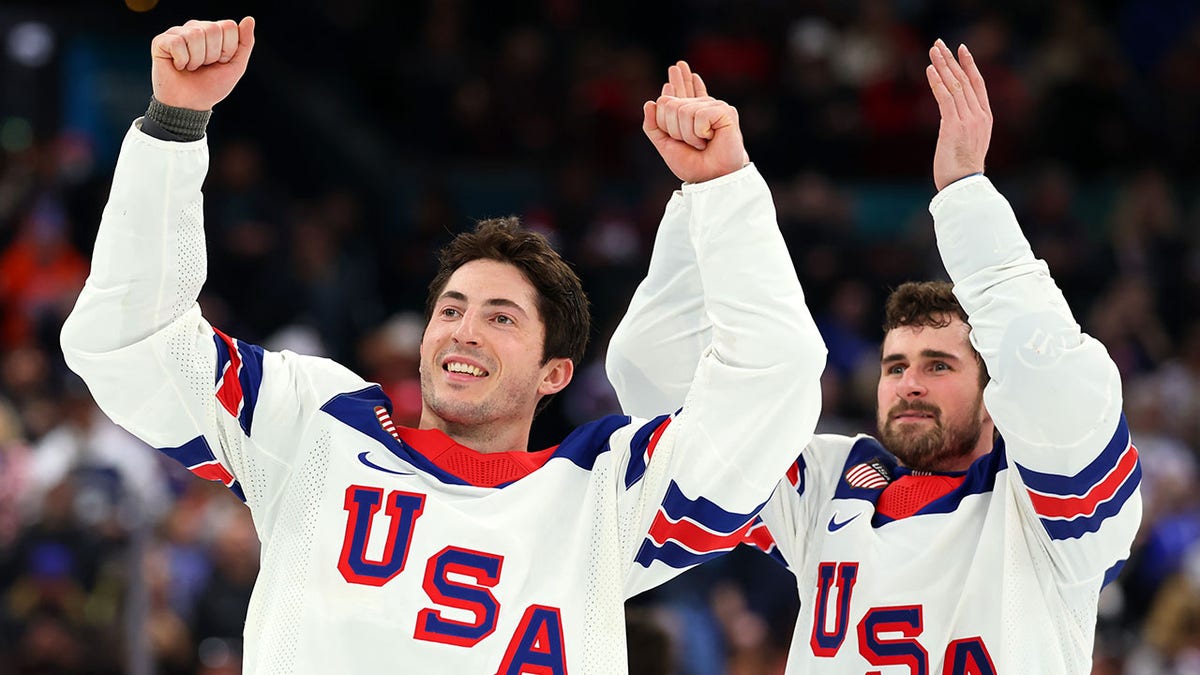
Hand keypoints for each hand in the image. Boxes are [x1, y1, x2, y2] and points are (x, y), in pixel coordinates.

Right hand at [151, 17, 255, 110]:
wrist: (190, 104)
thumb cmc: (211, 86)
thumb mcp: (235, 66)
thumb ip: (245, 43)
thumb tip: (249, 19)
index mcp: (213, 31)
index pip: (228, 26)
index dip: (228, 49)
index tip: (220, 62)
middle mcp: (195, 28)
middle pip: (213, 29)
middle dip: (213, 55)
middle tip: (205, 66)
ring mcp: (177, 33)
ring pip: (195, 35)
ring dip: (197, 60)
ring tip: (192, 67)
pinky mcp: (161, 41)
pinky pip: (177, 43)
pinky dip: (181, 60)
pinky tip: (178, 66)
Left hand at [643, 61, 749, 182]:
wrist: (711, 178)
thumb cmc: (692, 163)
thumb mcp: (665, 145)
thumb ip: (653, 126)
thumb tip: (650, 102)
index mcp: (688, 112)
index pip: (673, 92)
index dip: (673, 89)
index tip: (677, 68)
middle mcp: (701, 106)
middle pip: (669, 104)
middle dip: (674, 130)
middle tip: (690, 143)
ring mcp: (713, 106)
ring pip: (683, 110)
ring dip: (688, 135)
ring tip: (701, 143)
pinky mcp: (724, 111)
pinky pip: (699, 114)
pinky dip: (699, 132)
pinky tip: (710, 138)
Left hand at [925, 40, 990, 190]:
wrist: (963, 186)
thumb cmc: (962, 169)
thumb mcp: (968, 142)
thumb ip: (963, 126)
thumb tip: (950, 119)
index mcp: (985, 118)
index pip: (978, 84)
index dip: (969, 64)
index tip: (961, 49)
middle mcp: (979, 116)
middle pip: (964, 80)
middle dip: (951, 59)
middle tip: (939, 43)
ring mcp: (967, 120)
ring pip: (954, 86)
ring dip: (942, 66)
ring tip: (932, 51)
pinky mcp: (953, 127)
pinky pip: (945, 99)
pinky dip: (937, 82)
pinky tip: (929, 70)